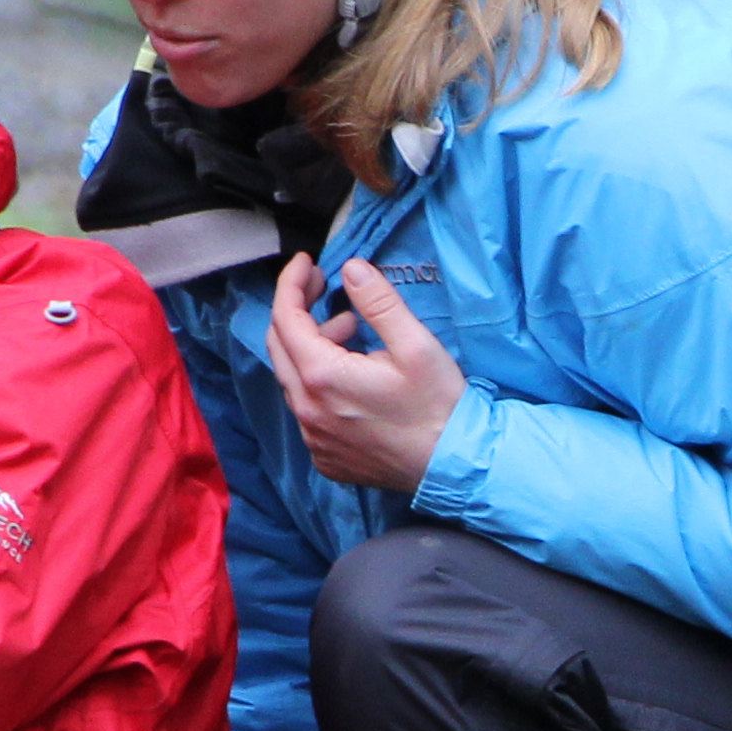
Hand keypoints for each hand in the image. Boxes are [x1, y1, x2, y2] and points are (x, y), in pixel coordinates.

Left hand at [269, 256, 467, 494]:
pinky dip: (318, 382)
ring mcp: (313, 438)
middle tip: (324, 288)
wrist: (453, 467)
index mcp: (322, 377)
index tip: (307, 263)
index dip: (292, 284)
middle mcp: (307, 410)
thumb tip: (351, 269)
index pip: (285, 318)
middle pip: (279, 346)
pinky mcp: (325, 456)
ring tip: (349, 331)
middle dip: (296, 309)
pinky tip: (351, 376)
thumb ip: (379, 302)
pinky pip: (307, 409)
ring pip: (293, 378)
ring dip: (311, 347)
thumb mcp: (415, 344)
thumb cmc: (438, 405)